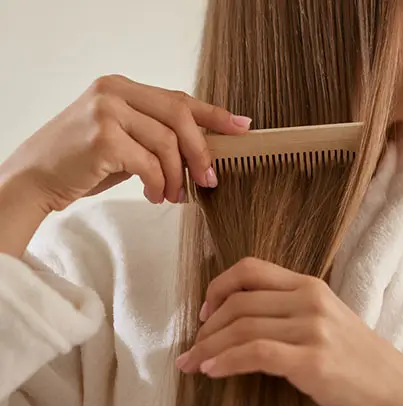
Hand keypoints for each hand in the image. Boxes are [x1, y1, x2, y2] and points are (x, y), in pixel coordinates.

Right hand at [0, 74, 250, 212]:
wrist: (35, 178)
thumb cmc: (83, 162)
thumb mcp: (125, 140)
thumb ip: (158, 135)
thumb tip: (206, 149)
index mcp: (123, 88)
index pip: (179, 98)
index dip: (214, 115)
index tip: (242, 127)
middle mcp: (114, 92)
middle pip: (179, 116)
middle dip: (201, 151)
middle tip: (210, 180)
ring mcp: (106, 112)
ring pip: (167, 143)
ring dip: (177, 176)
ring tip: (172, 196)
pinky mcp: (102, 138)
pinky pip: (149, 164)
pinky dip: (158, 184)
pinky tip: (154, 196)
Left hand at [175, 257, 402, 405]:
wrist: (399, 391)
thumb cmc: (360, 361)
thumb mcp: (327, 321)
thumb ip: (291, 311)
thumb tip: (241, 321)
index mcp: (312, 286)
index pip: (251, 268)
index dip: (218, 286)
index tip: (205, 312)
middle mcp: (311, 300)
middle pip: (240, 301)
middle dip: (206, 327)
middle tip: (191, 349)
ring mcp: (313, 328)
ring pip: (242, 327)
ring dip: (208, 347)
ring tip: (192, 364)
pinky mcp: (313, 360)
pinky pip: (255, 354)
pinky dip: (226, 362)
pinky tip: (211, 372)